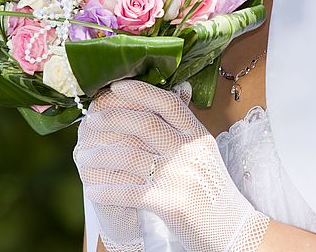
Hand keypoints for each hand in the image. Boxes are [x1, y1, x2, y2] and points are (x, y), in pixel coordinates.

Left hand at [74, 80, 270, 251]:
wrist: (232, 229)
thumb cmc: (214, 189)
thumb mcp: (206, 152)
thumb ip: (187, 126)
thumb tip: (179, 89)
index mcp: (199, 136)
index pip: (168, 104)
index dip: (141, 92)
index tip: (117, 86)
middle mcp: (191, 152)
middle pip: (145, 124)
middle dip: (112, 119)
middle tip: (91, 120)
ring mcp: (181, 177)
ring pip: (130, 157)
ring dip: (100, 156)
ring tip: (84, 156)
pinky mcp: (170, 204)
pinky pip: (128, 192)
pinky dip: (106, 189)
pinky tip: (93, 188)